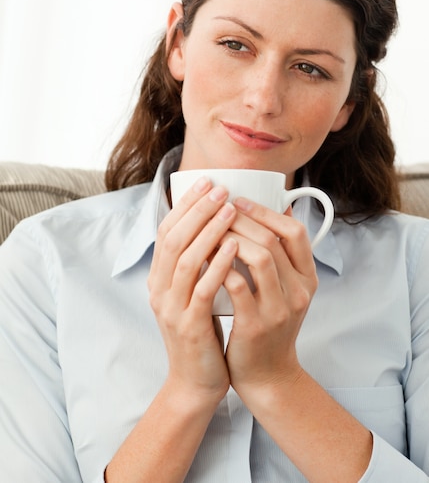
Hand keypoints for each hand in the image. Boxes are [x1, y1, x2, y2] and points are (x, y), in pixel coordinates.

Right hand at [148, 178, 237, 402]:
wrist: (196, 380)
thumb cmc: (202, 330)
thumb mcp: (195, 291)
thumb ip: (201, 261)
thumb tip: (222, 222)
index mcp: (159, 278)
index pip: (166, 231)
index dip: (184, 205)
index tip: (205, 182)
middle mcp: (159, 289)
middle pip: (173, 239)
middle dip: (196, 210)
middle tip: (219, 188)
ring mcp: (171, 308)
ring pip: (185, 259)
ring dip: (207, 230)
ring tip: (229, 208)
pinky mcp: (188, 326)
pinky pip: (202, 289)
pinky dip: (217, 264)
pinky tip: (233, 246)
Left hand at [222, 198, 317, 399]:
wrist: (266, 375)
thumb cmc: (269, 324)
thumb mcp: (285, 290)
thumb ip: (281, 255)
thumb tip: (279, 206)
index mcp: (307, 278)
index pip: (296, 232)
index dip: (267, 211)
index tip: (239, 201)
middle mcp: (299, 291)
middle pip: (273, 239)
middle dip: (242, 219)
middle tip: (217, 209)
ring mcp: (279, 309)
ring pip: (259, 256)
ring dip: (231, 238)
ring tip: (210, 230)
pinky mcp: (256, 325)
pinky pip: (237, 285)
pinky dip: (220, 266)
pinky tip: (204, 257)